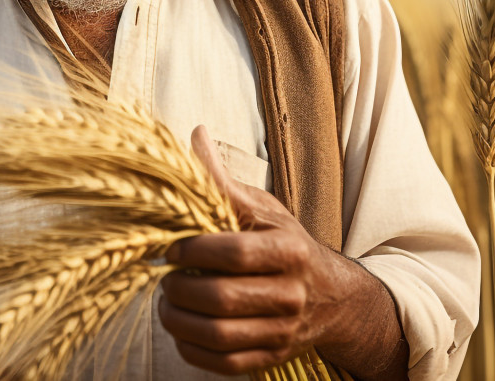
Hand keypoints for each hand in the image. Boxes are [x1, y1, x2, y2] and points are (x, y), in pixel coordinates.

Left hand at [158, 127, 407, 379]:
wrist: (331, 295)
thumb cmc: (284, 242)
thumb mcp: (262, 207)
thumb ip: (223, 180)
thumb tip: (195, 135)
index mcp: (289, 249)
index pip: (234, 253)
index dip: (193, 252)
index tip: (170, 249)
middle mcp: (291, 293)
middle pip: (222, 298)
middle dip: (179, 289)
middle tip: (163, 279)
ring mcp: (283, 330)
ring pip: (220, 336)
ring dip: (179, 322)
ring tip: (167, 304)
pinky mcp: (272, 357)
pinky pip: (225, 364)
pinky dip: (193, 351)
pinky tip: (182, 331)